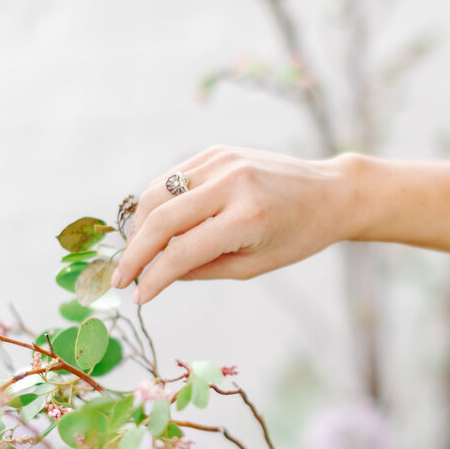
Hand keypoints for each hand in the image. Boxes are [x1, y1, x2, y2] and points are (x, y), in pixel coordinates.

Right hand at [110, 146, 355, 303]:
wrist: (328, 192)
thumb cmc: (298, 236)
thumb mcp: (255, 265)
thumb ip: (204, 269)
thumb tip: (159, 274)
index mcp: (247, 217)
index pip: (182, 251)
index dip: (154, 278)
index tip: (138, 297)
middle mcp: (231, 182)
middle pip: (160, 218)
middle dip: (134, 253)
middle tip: (120, 279)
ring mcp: (221, 161)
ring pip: (157, 192)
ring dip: (139, 226)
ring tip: (137, 254)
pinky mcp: (217, 151)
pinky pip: (172, 178)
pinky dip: (156, 203)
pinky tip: (154, 226)